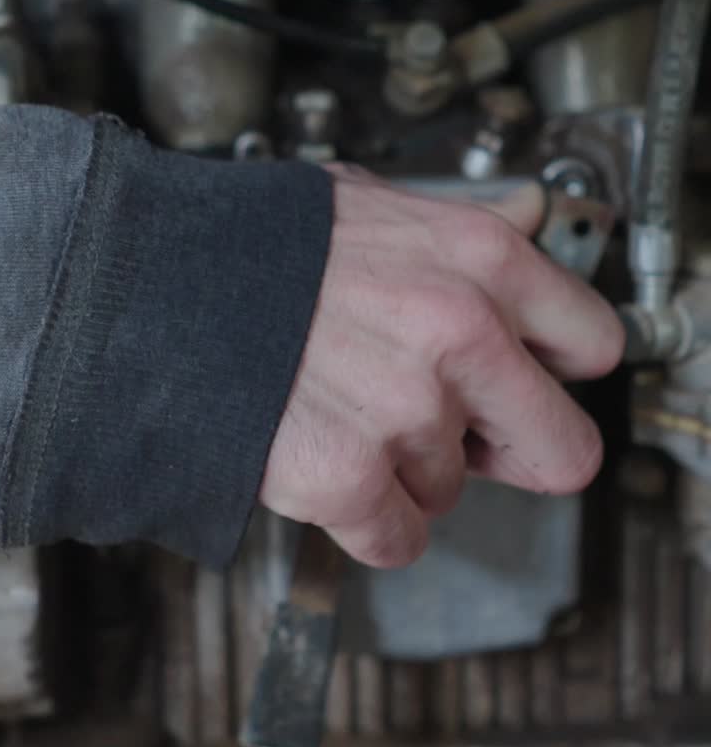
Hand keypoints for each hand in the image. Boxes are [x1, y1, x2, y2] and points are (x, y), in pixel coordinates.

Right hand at [260, 165, 623, 568]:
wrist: (152, 286)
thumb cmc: (258, 247)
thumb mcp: (375, 207)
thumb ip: (463, 228)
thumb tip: (526, 224)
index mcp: (481, 262)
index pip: (593, 346)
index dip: (555, 375)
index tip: (530, 386)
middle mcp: (461, 336)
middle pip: (561, 451)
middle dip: (511, 453)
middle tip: (460, 439)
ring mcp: (408, 413)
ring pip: (451, 491)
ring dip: (405, 471)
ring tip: (341, 417)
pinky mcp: (349, 478)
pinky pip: (398, 539)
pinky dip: (364, 520)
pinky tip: (325, 466)